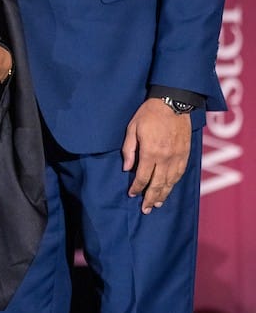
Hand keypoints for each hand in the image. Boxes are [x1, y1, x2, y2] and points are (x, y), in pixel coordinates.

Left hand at [121, 97, 191, 213]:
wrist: (173, 102)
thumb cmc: (149, 113)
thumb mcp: (132, 128)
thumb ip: (129, 149)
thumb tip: (126, 168)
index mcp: (150, 152)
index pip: (142, 176)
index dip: (137, 188)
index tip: (132, 195)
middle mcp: (165, 158)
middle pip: (158, 184)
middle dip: (150, 198)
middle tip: (145, 210)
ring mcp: (178, 157)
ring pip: (170, 182)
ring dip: (163, 194)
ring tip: (156, 204)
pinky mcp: (186, 154)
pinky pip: (180, 174)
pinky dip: (174, 184)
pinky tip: (169, 189)